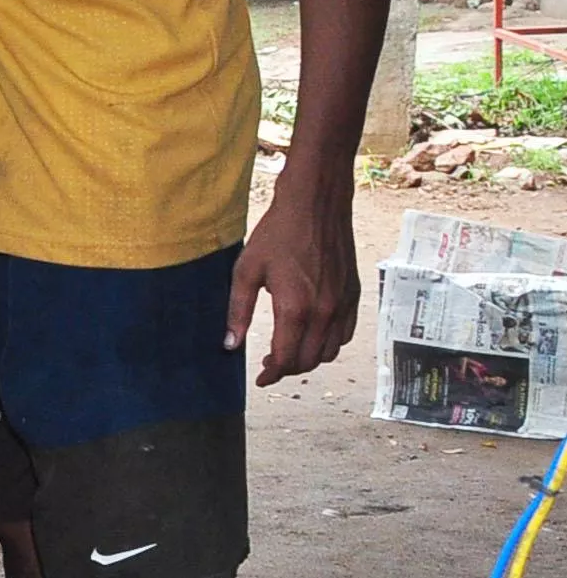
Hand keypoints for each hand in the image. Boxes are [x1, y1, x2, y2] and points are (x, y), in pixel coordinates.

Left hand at [224, 188, 359, 385]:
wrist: (316, 206)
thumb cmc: (277, 234)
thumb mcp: (246, 270)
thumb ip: (238, 310)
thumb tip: (230, 344)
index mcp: (295, 309)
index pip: (286, 359)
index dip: (272, 374)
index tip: (261, 379)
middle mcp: (325, 313)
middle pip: (308, 361)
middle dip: (287, 369)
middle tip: (269, 365)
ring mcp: (344, 306)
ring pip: (330, 352)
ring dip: (308, 359)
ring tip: (288, 351)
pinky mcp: (354, 297)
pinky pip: (346, 335)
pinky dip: (329, 344)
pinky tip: (312, 335)